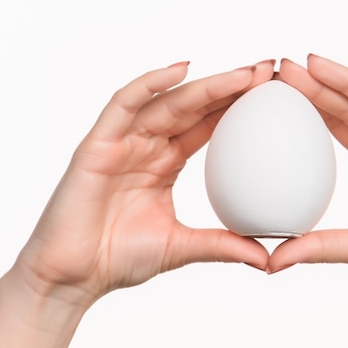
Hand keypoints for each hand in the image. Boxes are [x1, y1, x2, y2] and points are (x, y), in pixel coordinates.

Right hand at [16, 60, 274, 308]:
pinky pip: (124, 105)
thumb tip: (268, 258)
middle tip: (268, 72)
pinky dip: (150, 84)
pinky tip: (181, 70)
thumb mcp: (182, 247)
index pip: (208, 125)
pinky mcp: (97, 144)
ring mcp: (122, 142)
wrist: (72, 278)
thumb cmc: (119, 258)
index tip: (274, 96)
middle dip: (231, 87)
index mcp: (166, 162)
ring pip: (168, 101)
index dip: (239, 108)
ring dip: (206, 84)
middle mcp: (146, 145)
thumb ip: (222, 245)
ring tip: (244, 74)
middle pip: (194, 106)